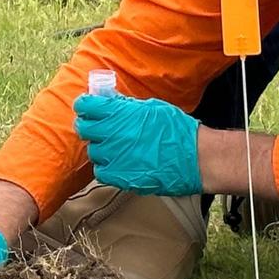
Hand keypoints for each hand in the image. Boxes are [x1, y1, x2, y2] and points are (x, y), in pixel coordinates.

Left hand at [73, 94, 202, 195]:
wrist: (195, 158)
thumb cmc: (178, 131)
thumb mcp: (152, 108)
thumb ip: (128, 107)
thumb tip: (111, 102)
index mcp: (119, 113)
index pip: (86, 105)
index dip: (85, 106)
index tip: (87, 109)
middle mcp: (112, 133)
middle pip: (83, 129)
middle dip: (89, 127)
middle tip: (98, 130)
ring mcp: (114, 156)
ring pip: (93, 152)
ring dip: (101, 149)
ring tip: (117, 149)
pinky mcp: (119, 176)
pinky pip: (101, 172)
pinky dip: (107, 168)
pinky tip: (120, 164)